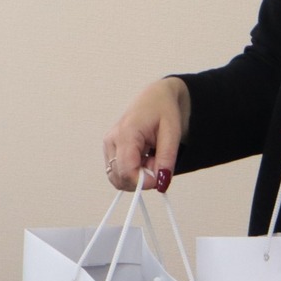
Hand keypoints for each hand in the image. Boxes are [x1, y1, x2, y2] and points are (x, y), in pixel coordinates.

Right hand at [103, 77, 189, 191]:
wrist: (155, 97)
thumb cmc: (164, 110)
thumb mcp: (172, 133)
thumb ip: (167, 159)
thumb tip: (161, 183)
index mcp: (126, 133)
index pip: (127, 171)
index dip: (144, 182)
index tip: (160, 178)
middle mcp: (112, 141)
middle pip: (120, 178)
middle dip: (142, 179)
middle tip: (158, 162)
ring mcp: (108, 146)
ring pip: (118, 178)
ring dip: (138, 176)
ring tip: (151, 158)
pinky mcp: (110, 150)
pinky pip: (119, 172)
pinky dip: (134, 172)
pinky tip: (144, 158)